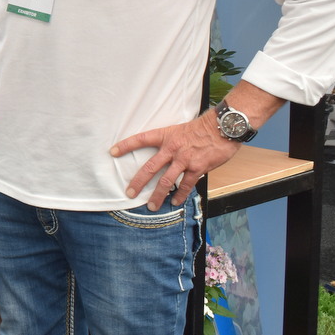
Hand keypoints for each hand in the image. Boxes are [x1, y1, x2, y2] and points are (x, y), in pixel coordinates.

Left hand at [113, 82, 280, 207]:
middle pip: (150, 168)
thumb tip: (161, 155)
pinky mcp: (197, 168)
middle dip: (138, 182)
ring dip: (157, 195)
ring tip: (151, 206)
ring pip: (166, 181)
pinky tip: (174, 202)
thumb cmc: (201, 128)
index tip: (112, 152)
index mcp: (165, 136)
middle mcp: (172, 149)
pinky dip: (179, 195)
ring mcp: (184, 160)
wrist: (222, 128)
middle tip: (129, 192)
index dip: (126, 145)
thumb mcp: (180, 130)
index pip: (140, 139)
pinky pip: (185, 185)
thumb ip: (170, 142)